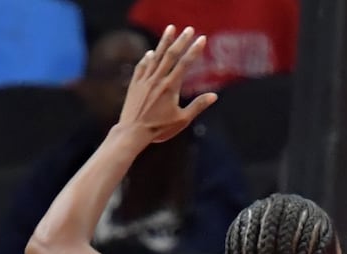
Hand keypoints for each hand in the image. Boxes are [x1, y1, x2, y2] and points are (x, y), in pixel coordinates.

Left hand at [119, 26, 216, 143]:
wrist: (132, 131)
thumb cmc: (159, 128)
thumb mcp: (183, 120)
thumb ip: (198, 106)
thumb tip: (214, 96)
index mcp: (170, 87)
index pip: (185, 64)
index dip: (194, 50)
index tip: (202, 39)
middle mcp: (157, 80)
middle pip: (170, 55)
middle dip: (181, 40)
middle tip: (188, 28)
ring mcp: (144, 80)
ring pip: (155, 57)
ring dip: (164, 42)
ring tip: (170, 29)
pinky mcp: (135, 84)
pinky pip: (142, 67)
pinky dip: (147, 58)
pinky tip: (150, 53)